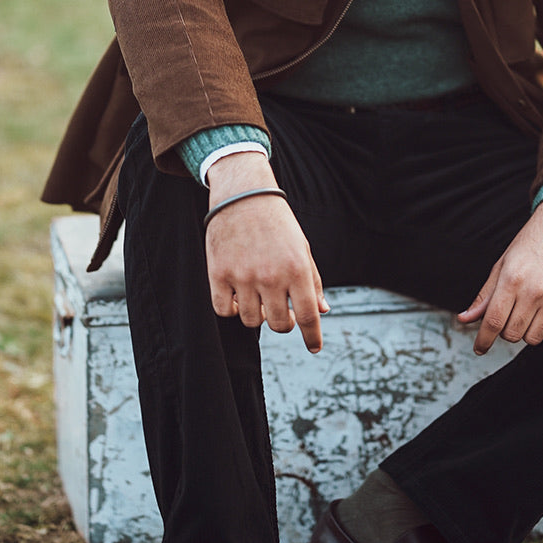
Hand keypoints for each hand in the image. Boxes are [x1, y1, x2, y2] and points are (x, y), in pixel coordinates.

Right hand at [204, 153, 328, 351]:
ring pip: (252, 320)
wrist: (244, 194)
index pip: (309, 316)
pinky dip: (232, 308)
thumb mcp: (302, 249)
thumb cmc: (278, 224)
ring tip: (258, 296)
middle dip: (283, 322)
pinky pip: (225, 310)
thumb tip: (323, 310)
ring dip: (257, 314)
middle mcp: (272, 276)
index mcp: (297, 269)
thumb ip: (313, 281)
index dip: (313, 337)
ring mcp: (243, 276)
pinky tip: (238, 296)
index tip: (314, 348)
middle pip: (280, 324)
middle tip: (280, 310)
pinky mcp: (219, 274)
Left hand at [458, 197, 542, 354]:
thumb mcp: (502, 264)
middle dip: (506, 330)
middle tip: (511, 315)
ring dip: (527, 332)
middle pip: (512, 334)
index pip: (493, 322)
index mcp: (512, 280)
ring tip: (529, 313)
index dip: (483, 340)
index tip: (480, 348)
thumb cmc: (531, 243)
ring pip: (534, 338)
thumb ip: (485, 295)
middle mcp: (534, 291)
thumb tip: (465, 319)